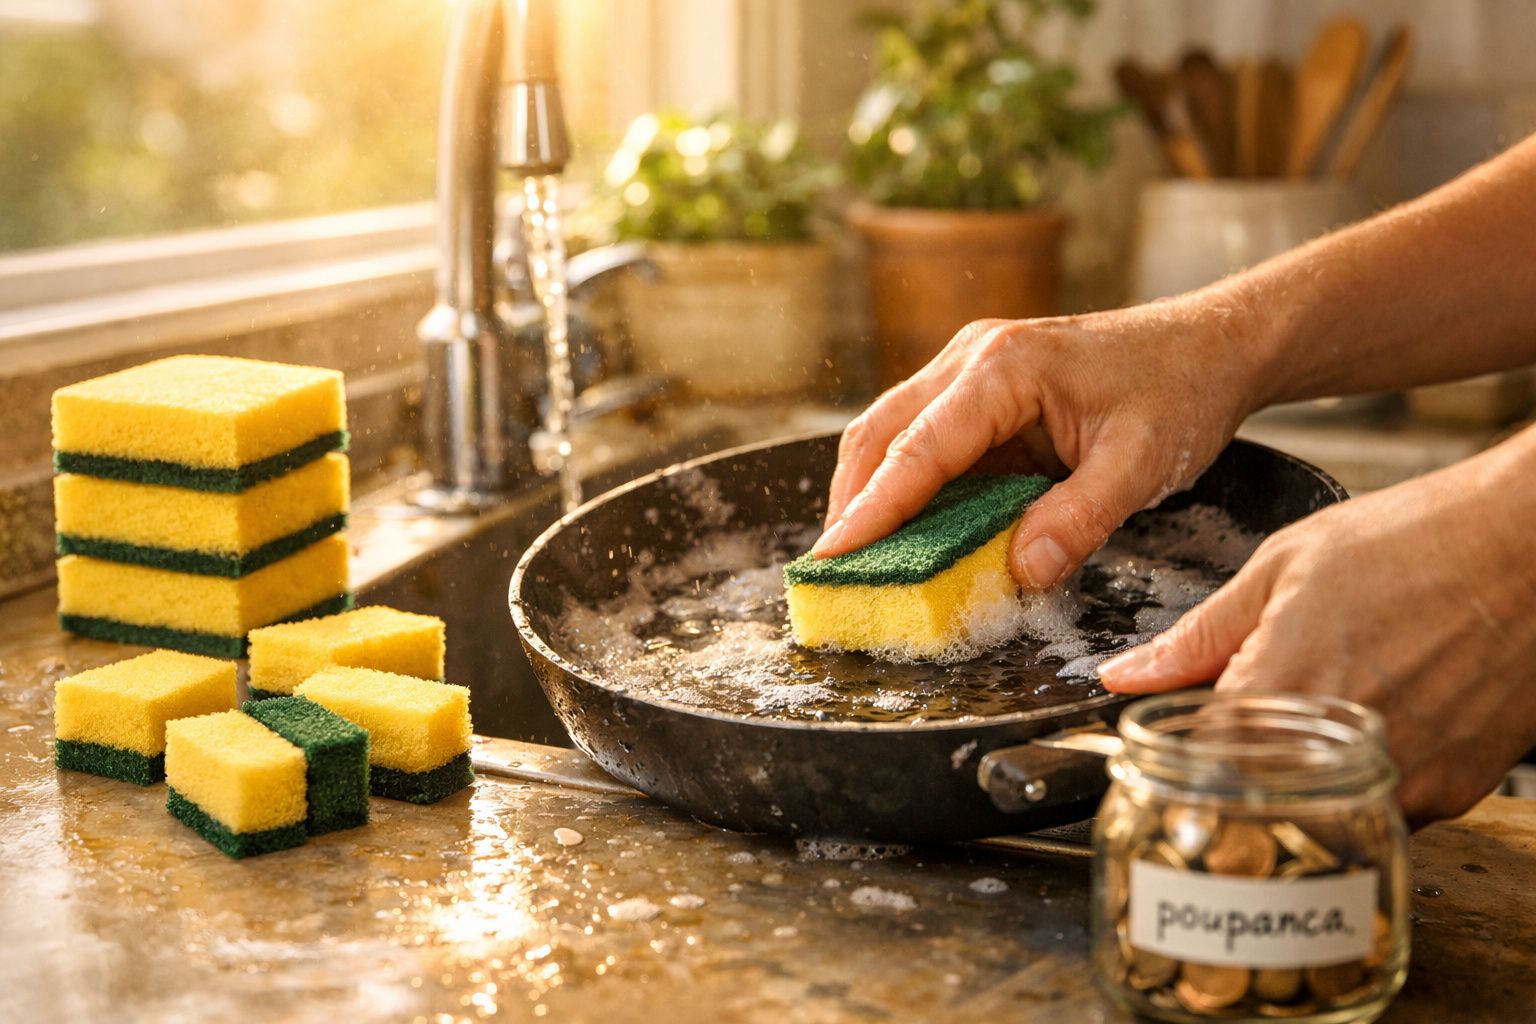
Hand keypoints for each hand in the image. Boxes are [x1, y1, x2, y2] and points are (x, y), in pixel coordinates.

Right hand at [814, 299, 1265, 587]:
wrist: (1211, 345)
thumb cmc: (1181, 390)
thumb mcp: (1142, 465)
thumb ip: (1080, 520)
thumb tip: (1019, 572)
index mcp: (1005, 367)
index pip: (919, 447)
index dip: (874, 508)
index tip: (836, 557)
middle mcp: (973, 358)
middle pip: (880, 432)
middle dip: (852, 502)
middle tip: (834, 570)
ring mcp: (971, 369)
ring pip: (892, 433)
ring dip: (871, 493)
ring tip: (858, 558)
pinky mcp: (981, 392)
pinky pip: (927, 441)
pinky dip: (907, 486)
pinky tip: (906, 531)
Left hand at [1098, 437, 1535, 826]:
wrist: (1531, 546)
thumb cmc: (1413, 541)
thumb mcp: (1280, 569)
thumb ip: (1196, 637)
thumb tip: (1124, 674)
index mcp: (1280, 693)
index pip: (1194, 762)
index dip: (1182, 745)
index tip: (1185, 725)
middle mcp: (1340, 754)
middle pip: (1254, 793)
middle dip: (1238, 762)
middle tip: (1254, 711)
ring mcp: (1404, 780)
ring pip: (1319, 809)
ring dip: (1302, 773)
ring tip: (1325, 701)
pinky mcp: (1454, 792)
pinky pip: (1383, 808)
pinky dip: (1361, 777)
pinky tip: (1375, 716)